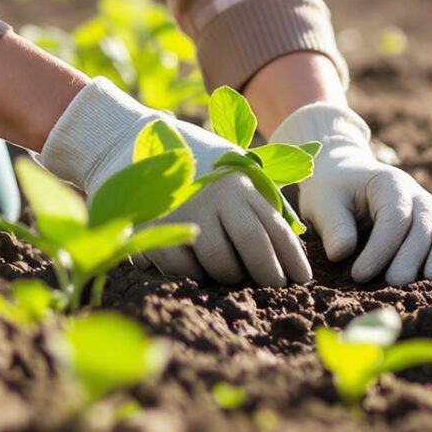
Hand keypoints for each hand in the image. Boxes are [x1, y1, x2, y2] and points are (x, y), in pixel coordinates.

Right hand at [140, 116, 312, 286]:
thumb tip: (294, 245)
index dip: (291, 258)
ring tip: (227, 274)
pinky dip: (191, 275)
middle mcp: (217, 194)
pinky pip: (182, 268)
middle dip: (267, 274)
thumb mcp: (230, 173)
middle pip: (252, 244)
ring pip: (218, 262)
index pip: (274, 226)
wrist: (128, 142)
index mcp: (239, 183)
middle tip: (272, 290)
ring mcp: (185, 210)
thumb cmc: (191, 165)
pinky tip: (193, 269)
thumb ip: (258, 203)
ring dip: (226, 276)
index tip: (303, 281)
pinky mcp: (154, 225)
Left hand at [274, 102, 431, 285]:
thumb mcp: (324, 201)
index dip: (380, 247)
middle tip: (397, 283)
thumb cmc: (334, 190)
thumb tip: (344, 252)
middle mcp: (420, 196)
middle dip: (413, 256)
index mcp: (391, 184)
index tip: (358, 275)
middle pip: (426, 226)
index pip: (394, 217)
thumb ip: (334, 225)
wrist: (348, 176)